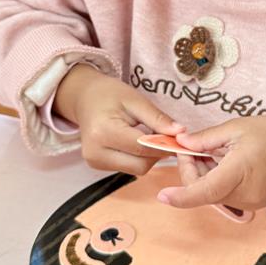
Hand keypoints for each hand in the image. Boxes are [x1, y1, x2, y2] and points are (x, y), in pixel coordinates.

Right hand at [55, 65, 184, 176]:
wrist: (84, 98)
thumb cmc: (109, 94)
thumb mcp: (135, 99)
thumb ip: (157, 118)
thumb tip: (180, 133)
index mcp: (103, 131)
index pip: (142, 147)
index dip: (165, 146)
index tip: (181, 139)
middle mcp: (96, 152)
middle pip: (140, 165)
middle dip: (157, 154)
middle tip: (167, 138)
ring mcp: (94, 161)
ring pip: (135, 169)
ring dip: (149, 157)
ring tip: (151, 137)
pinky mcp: (96, 165)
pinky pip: (127, 168)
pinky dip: (138, 158)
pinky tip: (137, 143)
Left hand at [157, 115, 265, 210]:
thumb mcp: (236, 128)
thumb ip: (205, 139)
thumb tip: (182, 144)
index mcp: (240, 171)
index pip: (204, 190)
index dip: (181, 195)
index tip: (163, 195)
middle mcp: (245, 193)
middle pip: (203, 191)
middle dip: (191, 171)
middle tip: (191, 147)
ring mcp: (251, 202)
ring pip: (212, 194)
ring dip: (203, 176)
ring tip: (211, 152)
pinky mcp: (254, 204)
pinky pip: (226, 196)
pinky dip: (216, 181)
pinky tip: (222, 162)